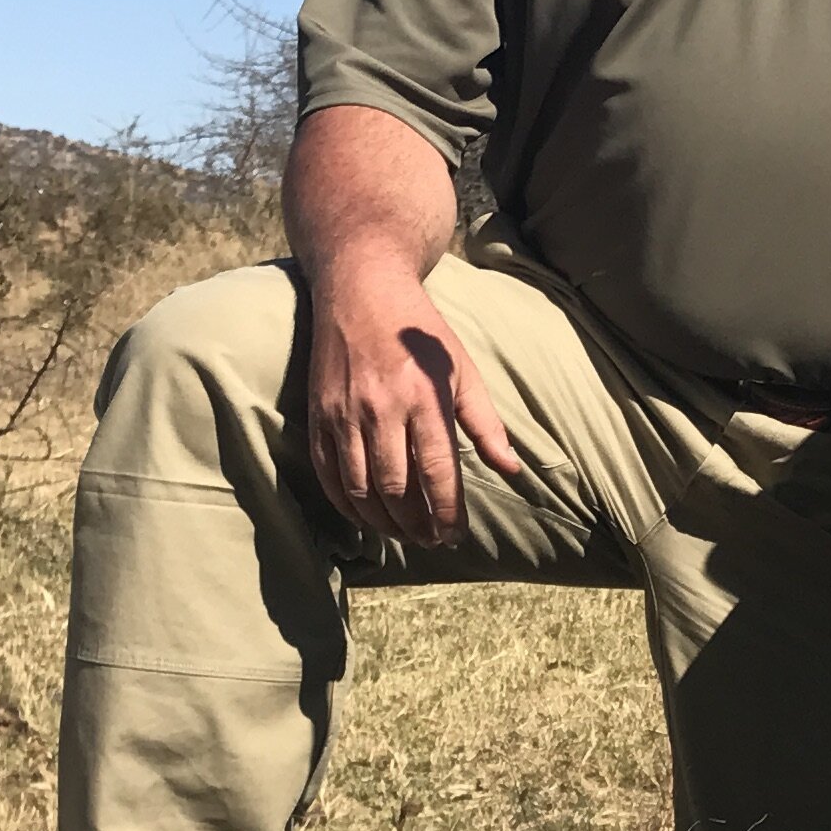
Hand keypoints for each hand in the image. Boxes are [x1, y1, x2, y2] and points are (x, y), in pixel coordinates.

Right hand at [304, 255, 521, 544]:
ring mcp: (345, 413)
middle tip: (430, 541)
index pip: (437, 472)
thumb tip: (511, 469)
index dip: (447, 512)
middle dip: (416, 525)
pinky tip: (365, 517)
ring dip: (383, 522)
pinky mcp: (319, 415)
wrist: (360, 289)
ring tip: (403, 536)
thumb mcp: (462, 369)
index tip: (456, 536)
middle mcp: (382, 408)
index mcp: (423, 397)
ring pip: (361, 488)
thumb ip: (485, 423)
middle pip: (397, 488)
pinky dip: (346, 504)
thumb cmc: (420, 331)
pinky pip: (329, 473)